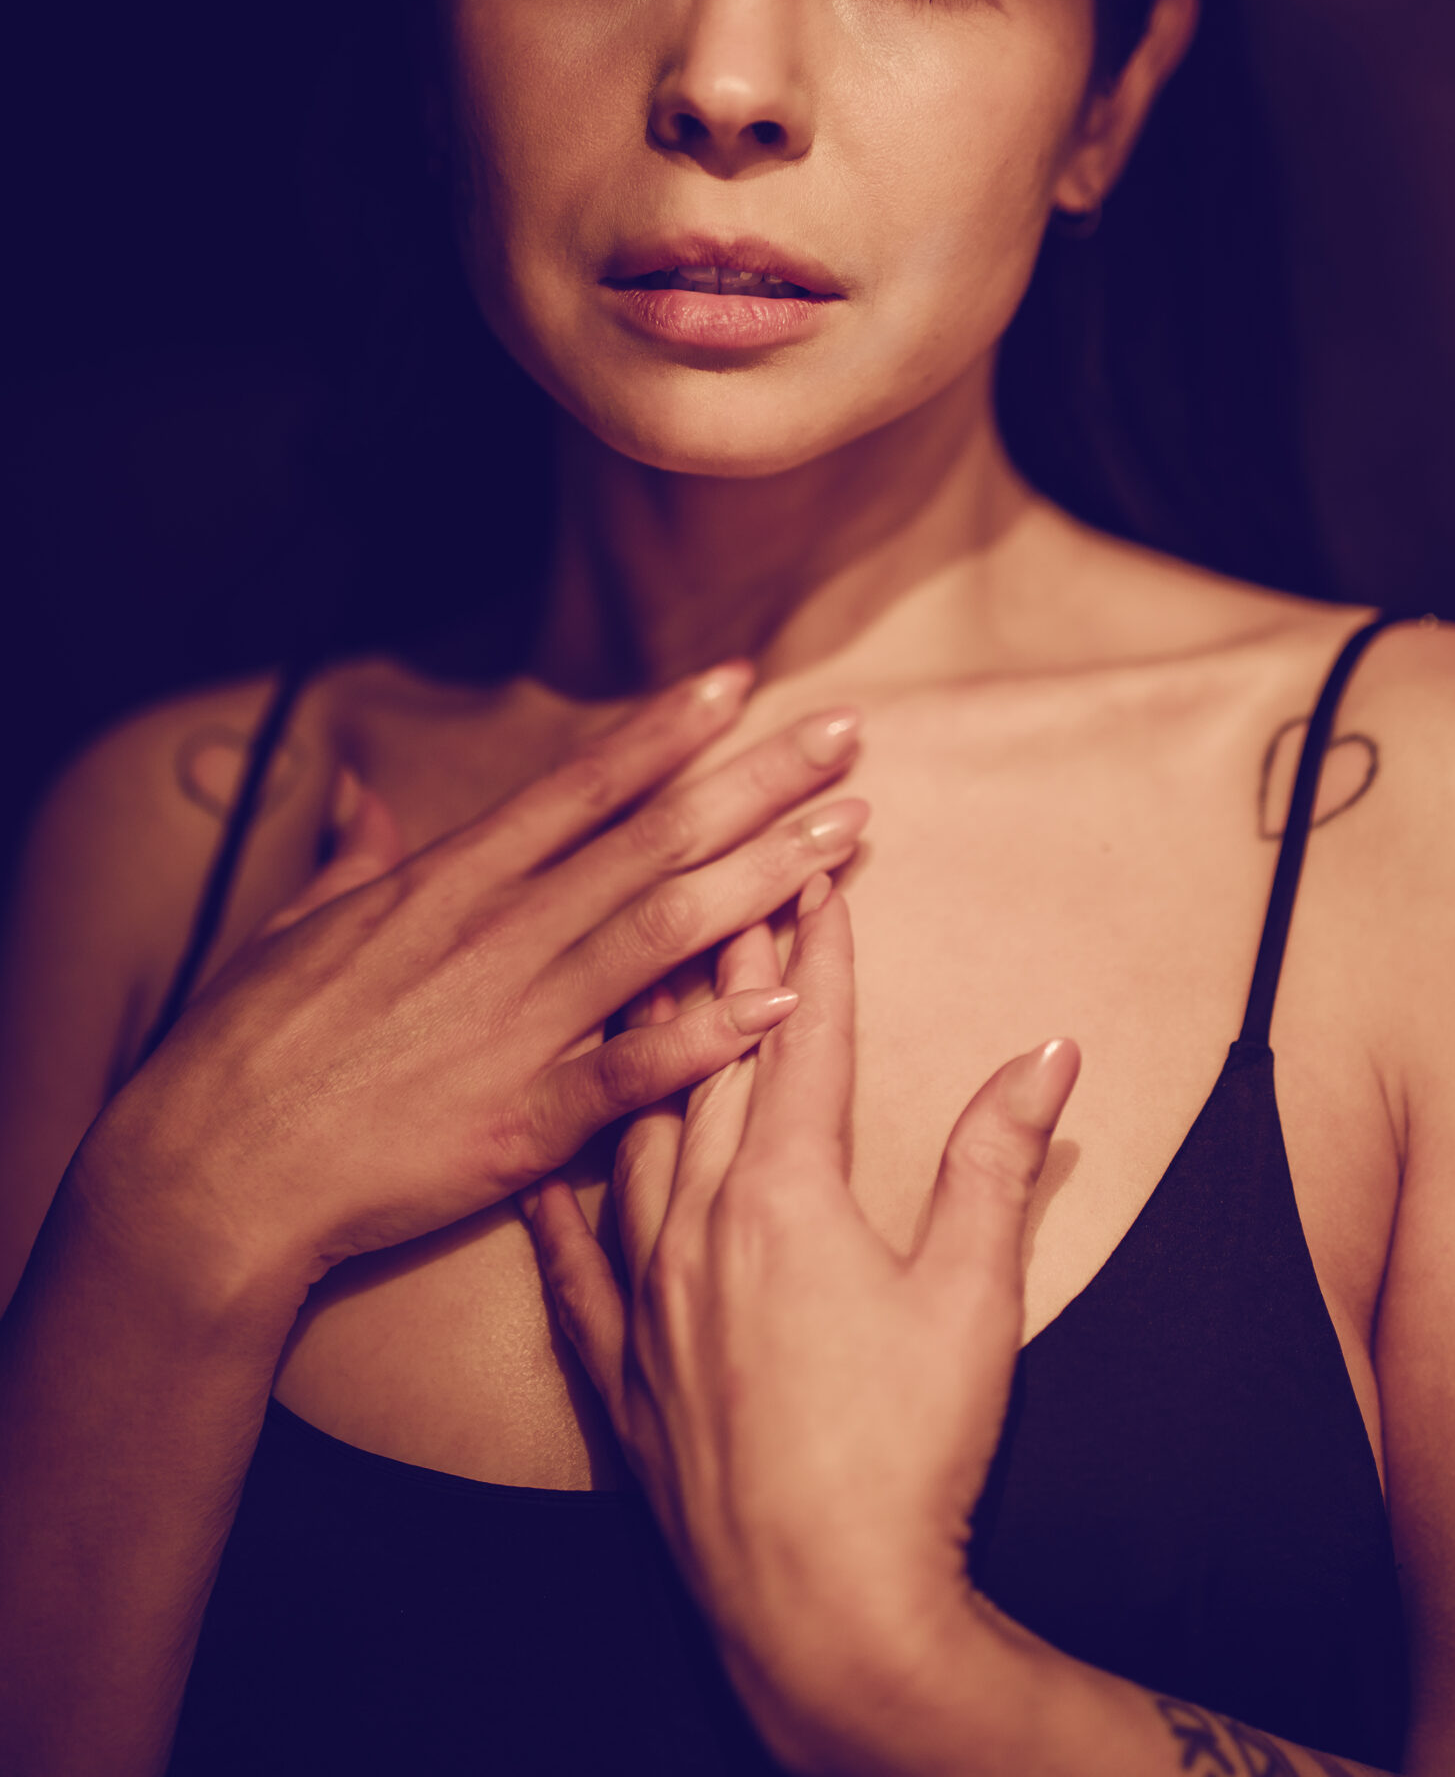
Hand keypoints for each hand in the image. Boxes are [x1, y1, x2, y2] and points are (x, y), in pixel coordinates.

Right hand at [76, 668, 866, 1328]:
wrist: (208, 1174)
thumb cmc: (246, 1050)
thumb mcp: (297, 929)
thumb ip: (356, 862)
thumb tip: (369, 799)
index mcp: (450, 884)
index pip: (581, 786)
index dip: (666, 731)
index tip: (741, 681)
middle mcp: (498, 934)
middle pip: (652, 839)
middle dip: (756, 783)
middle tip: (846, 737)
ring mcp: (516, 1023)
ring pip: (663, 930)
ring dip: (764, 878)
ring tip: (846, 837)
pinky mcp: (522, 1118)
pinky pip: (633, 1068)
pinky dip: (708, 1035)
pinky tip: (783, 1000)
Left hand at [523, 878, 1078, 1762]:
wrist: (826, 1613)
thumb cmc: (910, 1455)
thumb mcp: (974, 1297)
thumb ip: (998, 1161)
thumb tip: (1048, 1053)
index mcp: (787, 1195)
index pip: (801, 1039)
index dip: (814, 949)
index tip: (815, 871)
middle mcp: (698, 1226)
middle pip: (708, 1065)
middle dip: (727, 967)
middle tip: (730, 884)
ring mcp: (646, 1298)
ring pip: (633, 1139)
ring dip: (647, 1057)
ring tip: (647, 989)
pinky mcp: (619, 1370)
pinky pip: (569, 1262)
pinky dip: (561, 1197)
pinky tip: (547, 1162)